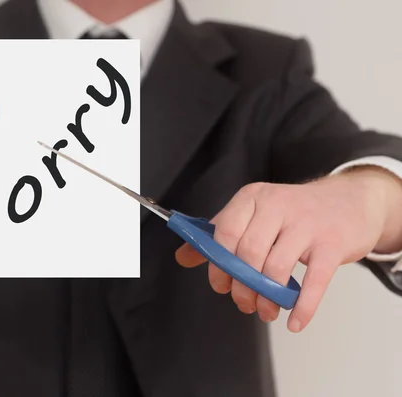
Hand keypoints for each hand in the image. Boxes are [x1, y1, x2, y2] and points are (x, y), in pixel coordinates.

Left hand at [175, 168, 401, 331]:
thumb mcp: (253, 213)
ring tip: (266, 310)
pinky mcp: (333, 243)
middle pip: (248, 254)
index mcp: (252, 198)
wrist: (349, 200)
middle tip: (244, 302)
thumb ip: (217, 235)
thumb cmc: (294, 212)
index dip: (218, 266)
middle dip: (242, 286)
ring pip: (276, 269)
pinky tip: (295, 321)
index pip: (225, 233)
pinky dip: (302, 306)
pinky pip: (314, 281)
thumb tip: (183, 256)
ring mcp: (307, 224)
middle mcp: (278, 205)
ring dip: (267, 299)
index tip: (220, 285)